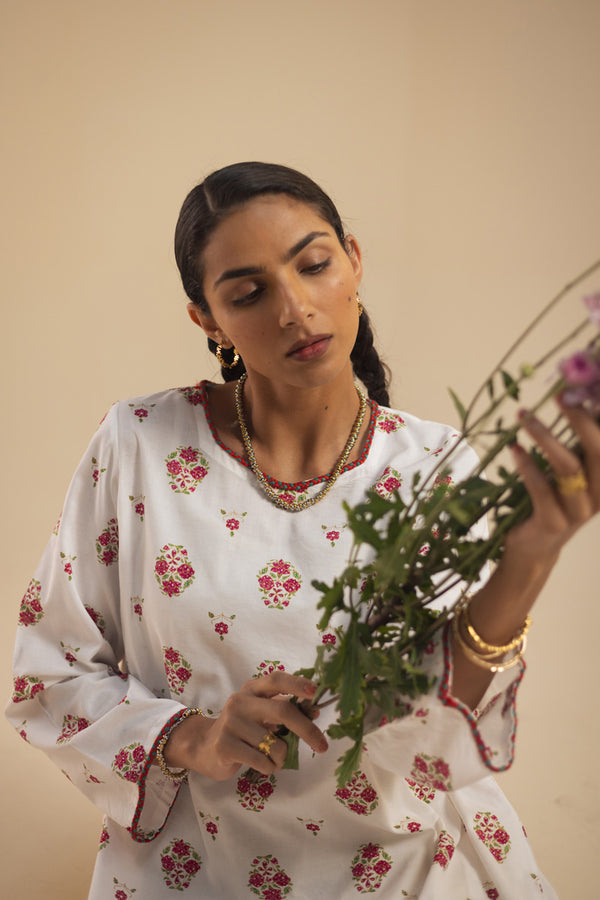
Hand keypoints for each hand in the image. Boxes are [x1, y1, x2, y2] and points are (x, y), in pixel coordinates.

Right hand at [163, 671, 327, 781]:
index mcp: (252, 689)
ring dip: (282, 758)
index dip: (297, 684)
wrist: (203, 747)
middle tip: (322, 746)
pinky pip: (261, 760)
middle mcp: (241, 701)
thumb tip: (314, 711)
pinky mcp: (225, 745)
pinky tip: (263, 766)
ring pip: (274, 744)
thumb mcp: (260, 715)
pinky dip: (270, 768)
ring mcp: (231, 722)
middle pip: (282, 711)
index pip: (276, 679)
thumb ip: (284, 711)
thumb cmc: (241, 730)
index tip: (315, 692)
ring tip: (275, 760)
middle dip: (307, 730)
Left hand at [505, 398, 599, 573]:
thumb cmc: (550, 499)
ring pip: (568, 467)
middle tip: (558, 396)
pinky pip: (541, 488)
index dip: (598, 415)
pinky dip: (527, 465)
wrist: (534, 548)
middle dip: (579, 419)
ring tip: (525, 415)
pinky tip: (514, 448)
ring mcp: (579, 511)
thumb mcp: (566, 471)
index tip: (583, 388)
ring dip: (545, 437)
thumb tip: (571, 398)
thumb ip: (573, 442)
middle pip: (598, 450)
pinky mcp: (554, 523)